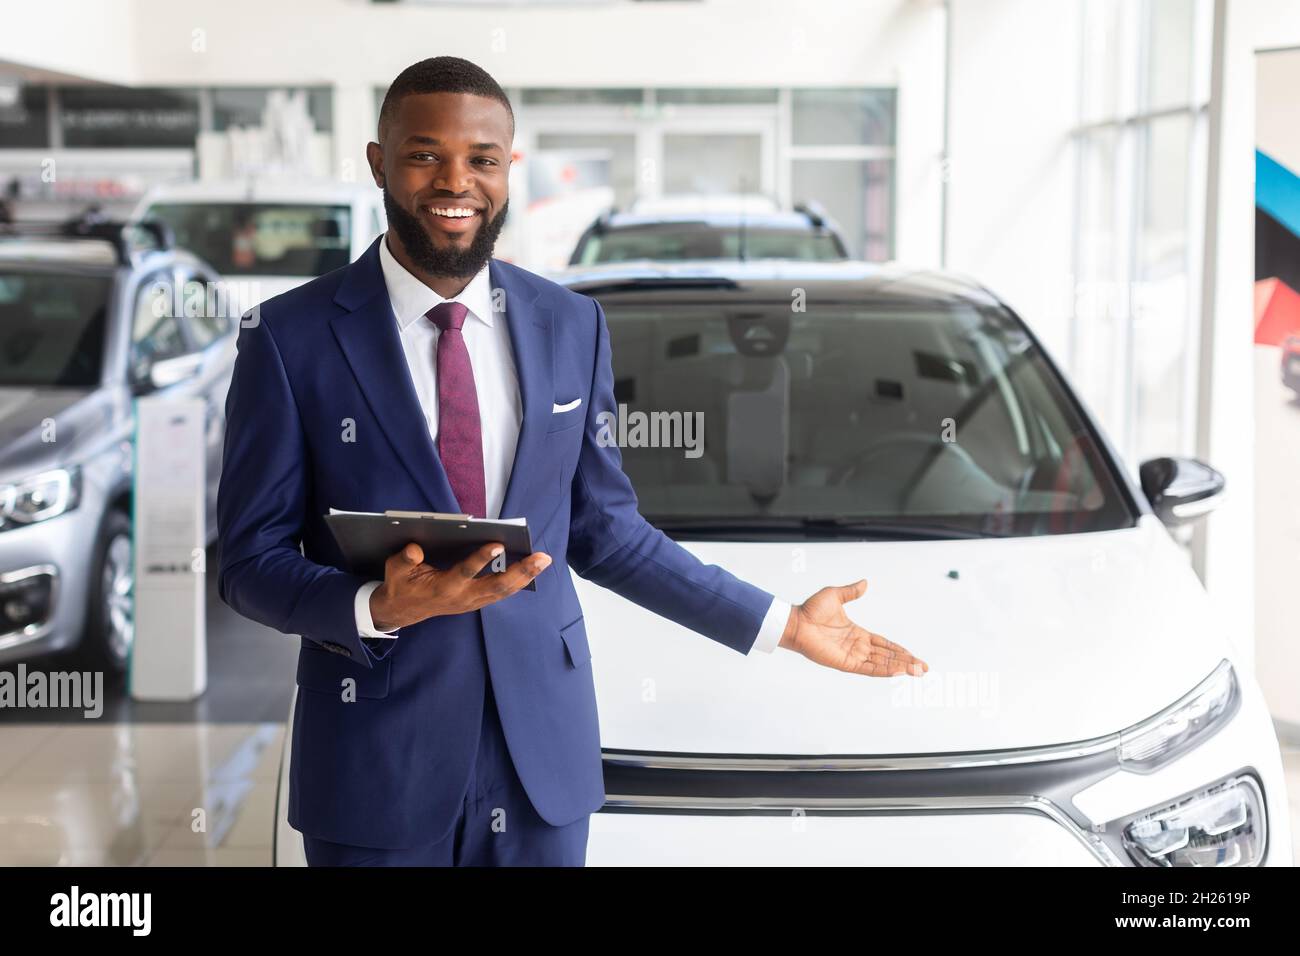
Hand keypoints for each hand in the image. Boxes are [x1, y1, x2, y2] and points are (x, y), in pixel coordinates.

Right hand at [369, 541, 550, 630]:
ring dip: (526, 576)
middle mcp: (462, 598)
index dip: (481, 559)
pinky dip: (518, 581)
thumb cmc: (401, 585)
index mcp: (443, 588)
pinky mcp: (477, 602)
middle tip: (542, 557)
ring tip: (544, 560)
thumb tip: (415, 549)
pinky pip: (502, 592)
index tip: (497, 543)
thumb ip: (404, 559)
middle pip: (497, 586)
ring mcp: (472, 602)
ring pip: (504, 591)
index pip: (465, 572)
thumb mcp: (394, 569)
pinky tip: (532, 568)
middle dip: (521, 571)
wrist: (403, 611)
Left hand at [779, 579, 927, 676]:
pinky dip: (885, 670)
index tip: (914, 656)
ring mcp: (852, 656)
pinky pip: (869, 669)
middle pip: (887, 656)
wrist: (796, 621)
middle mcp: (857, 647)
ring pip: (882, 664)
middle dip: (906, 662)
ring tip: (918, 671)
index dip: (899, 650)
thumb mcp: (835, 595)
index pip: (884, 644)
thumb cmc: (811, 609)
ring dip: (901, 667)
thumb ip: (851, 592)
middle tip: (924, 668)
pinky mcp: (845, 663)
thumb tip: (865, 583)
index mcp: (857, 634)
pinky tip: (899, 671)